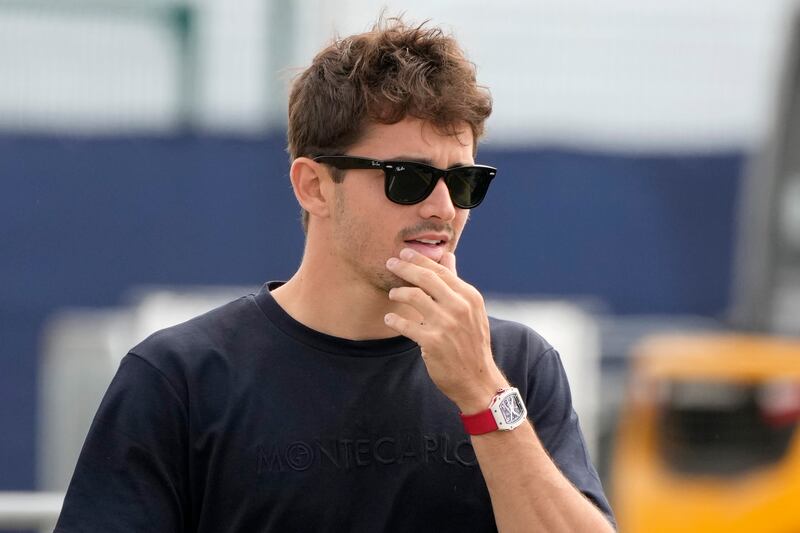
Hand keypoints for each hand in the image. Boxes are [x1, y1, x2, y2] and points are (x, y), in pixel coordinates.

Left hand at [384, 248, 507, 412]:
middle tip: (390, 263)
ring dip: (398, 293)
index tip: (404, 254)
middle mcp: (460, 307)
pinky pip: (406, 325)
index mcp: (470, 297)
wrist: (477, 379)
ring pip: (414, 297)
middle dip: (405, 268)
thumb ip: (456, 283)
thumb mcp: (472, 310)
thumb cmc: (471, 343)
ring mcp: (446, 324)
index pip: (441, 271)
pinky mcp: (432, 342)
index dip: (420, 260)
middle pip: (426, 278)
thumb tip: (447, 257)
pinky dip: (394, 320)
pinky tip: (389, 319)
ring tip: (392, 294)